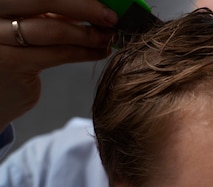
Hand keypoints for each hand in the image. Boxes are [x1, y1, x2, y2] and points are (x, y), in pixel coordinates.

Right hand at [0, 0, 117, 129]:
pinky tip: (99, 52)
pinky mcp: (11, 63)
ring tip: (108, 38)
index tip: (101, 0)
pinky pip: (58, 53)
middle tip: (110, 17)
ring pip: (54, 30)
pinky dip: (84, 52)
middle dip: (84, 7)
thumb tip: (92, 4)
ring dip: (89, 34)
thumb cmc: (10, 53)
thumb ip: (47, 11)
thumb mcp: (24, 23)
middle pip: (43, 0)